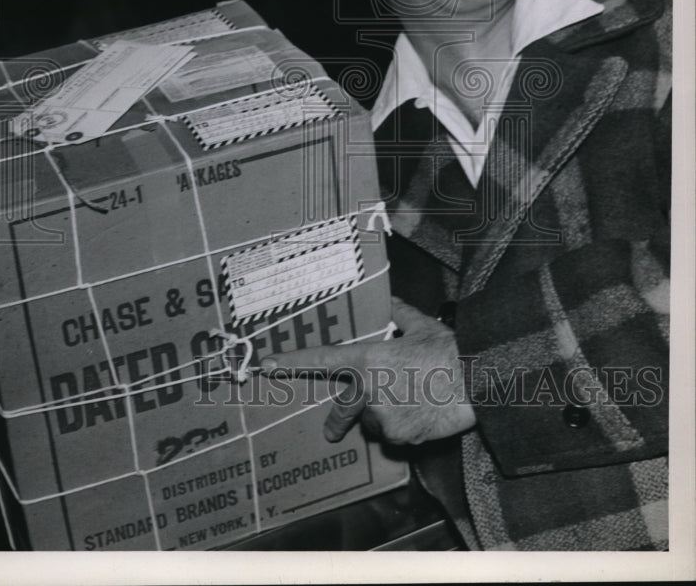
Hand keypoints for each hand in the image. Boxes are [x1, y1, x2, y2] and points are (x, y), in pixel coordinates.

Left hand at [260, 297, 475, 445]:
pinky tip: (422, 414)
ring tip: (411, 402)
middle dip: (338, 421)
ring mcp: (384, 418)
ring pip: (374, 422)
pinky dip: (403, 429)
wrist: (475, 381)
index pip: (321, 360)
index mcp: (368, 360)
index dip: (291, 362)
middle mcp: (369, 391)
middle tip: (332, 430)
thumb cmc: (448, 350)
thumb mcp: (421, 326)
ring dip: (382, 417)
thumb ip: (400, 315)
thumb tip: (391, 302)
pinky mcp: (402, 438)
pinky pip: (395, 436)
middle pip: (344, 411)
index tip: (265, 365)